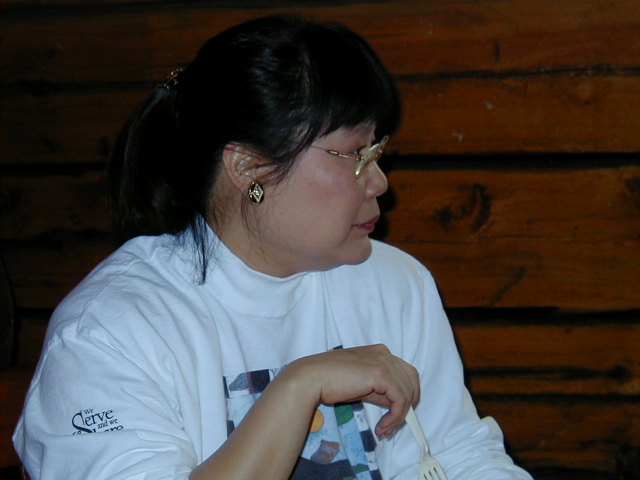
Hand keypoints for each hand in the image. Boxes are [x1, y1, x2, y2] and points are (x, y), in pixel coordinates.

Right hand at [290, 344, 418, 437]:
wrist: (313, 378)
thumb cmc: (330, 381)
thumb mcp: (361, 384)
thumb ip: (379, 389)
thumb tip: (394, 403)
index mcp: (380, 352)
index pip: (406, 372)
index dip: (406, 394)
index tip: (397, 413)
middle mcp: (384, 353)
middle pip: (411, 380)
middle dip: (407, 405)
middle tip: (393, 424)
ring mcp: (383, 362)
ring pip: (407, 392)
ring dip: (400, 416)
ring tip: (384, 429)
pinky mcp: (380, 374)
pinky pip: (399, 399)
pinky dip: (395, 416)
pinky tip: (382, 427)